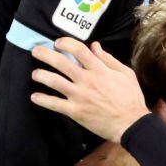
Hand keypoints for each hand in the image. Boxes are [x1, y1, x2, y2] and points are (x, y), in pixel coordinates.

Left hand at [30, 38, 149, 141]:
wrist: (130, 123)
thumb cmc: (130, 98)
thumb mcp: (125, 73)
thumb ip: (108, 59)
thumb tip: (95, 46)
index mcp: (100, 70)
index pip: (79, 50)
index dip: (65, 43)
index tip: (58, 42)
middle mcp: (87, 80)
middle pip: (61, 63)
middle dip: (45, 55)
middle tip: (36, 51)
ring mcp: (79, 96)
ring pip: (54, 82)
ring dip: (41, 75)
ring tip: (35, 73)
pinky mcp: (75, 111)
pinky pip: (54, 104)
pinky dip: (42, 100)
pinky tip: (35, 96)